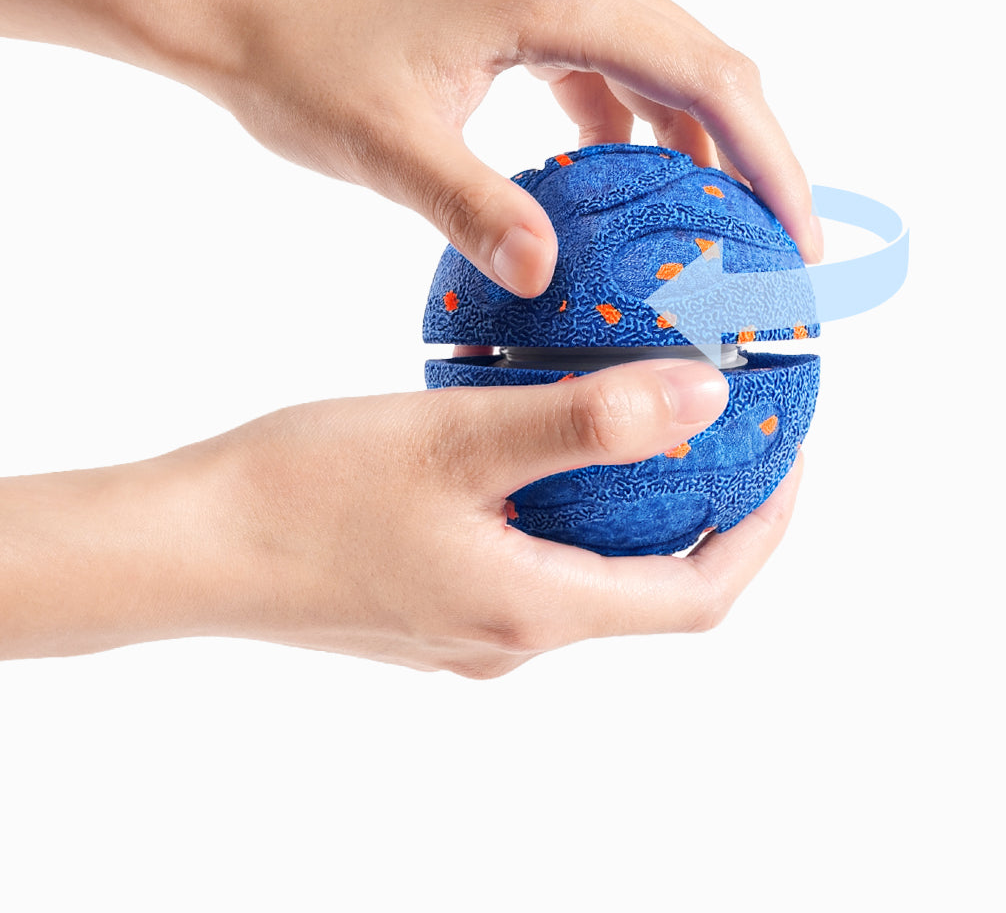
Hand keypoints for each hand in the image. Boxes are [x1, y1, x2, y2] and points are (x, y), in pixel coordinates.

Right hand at [0, 360, 800, 672]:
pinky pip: (527, 557)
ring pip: (585, 570)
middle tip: (727, 431)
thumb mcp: (463, 439)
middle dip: (705, 514)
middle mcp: (509, 636)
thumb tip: (706, 402)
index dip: (760, 532)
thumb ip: (590, 422)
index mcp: (534, 611)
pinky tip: (538, 441)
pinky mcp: (424, 601)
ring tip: (644, 423)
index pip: (698, 597)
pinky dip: (563, 506)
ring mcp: (464, 626)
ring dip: (631, 508)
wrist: (184, 544)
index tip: (788, 457)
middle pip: (649, 589)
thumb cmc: (310, 490)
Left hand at [194, 0, 824, 294]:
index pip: (706, 74)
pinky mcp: (536, 9)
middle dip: (757, 157)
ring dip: (707, 144)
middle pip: (709, 65)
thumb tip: (548, 272)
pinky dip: (646, 129)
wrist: (241, 5)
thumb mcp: (388, 145)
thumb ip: (473, 207)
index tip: (797, 237)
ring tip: (725, 229)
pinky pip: (620, 70)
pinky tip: (640, 189)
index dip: (769, 158)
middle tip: (781, 252)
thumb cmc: (302, 60)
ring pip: (671, 66)